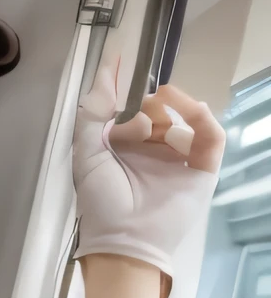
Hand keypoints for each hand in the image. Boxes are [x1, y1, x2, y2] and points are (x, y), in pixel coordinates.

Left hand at [73, 60, 225, 297]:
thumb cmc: (102, 202)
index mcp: (126, 148)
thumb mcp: (86, 154)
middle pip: (157, 110)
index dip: (125, 86)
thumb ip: (92, 113)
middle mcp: (153, 151)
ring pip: (183, 118)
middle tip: (133, 125)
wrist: (124, 240)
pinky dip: (203, 119)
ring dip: (168, 111)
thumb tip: (105, 70)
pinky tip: (191, 110)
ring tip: (150, 125)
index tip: (120, 58)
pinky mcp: (201, 171)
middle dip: (144, 108)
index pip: (132, 108)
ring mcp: (178, 160)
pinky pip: (211, 136)